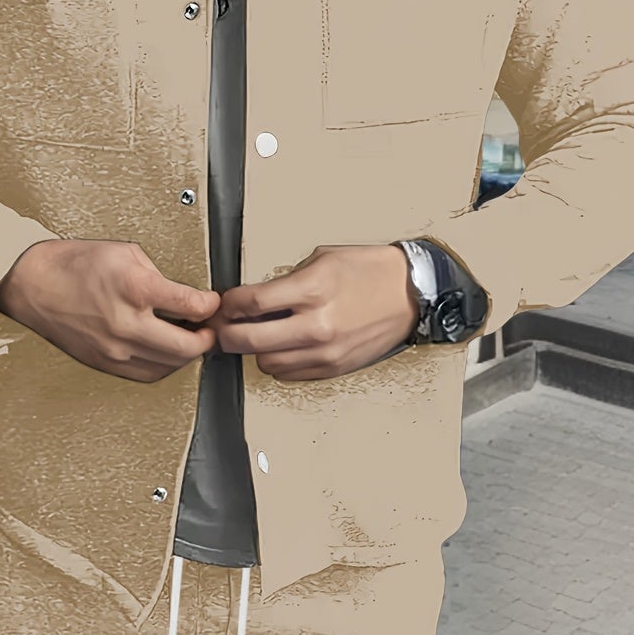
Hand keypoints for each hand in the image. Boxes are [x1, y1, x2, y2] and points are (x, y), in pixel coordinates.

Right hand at [0, 239, 220, 382]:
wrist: (32, 286)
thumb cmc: (72, 265)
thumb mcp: (124, 252)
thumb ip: (159, 274)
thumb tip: (183, 295)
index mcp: (135, 289)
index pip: (193, 307)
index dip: (210, 306)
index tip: (211, 303)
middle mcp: (127, 324)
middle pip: (188, 346)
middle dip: (207, 338)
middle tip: (209, 328)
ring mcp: (116, 349)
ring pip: (170, 365)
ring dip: (187, 354)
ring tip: (189, 339)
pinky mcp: (106, 364)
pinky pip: (148, 375)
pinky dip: (164, 365)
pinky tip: (165, 352)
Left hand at [213, 244, 418, 381]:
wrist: (409, 294)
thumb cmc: (369, 272)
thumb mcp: (322, 260)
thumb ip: (285, 281)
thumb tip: (254, 299)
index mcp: (312, 290)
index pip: (251, 303)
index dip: (229, 305)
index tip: (224, 304)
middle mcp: (317, 325)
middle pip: (249, 340)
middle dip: (227, 334)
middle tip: (224, 327)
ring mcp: (325, 351)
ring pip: (266, 363)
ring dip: (254, 351)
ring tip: (256, 336)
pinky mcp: (333, 368)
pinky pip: (289, 374)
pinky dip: (278, 363)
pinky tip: (282, 347)